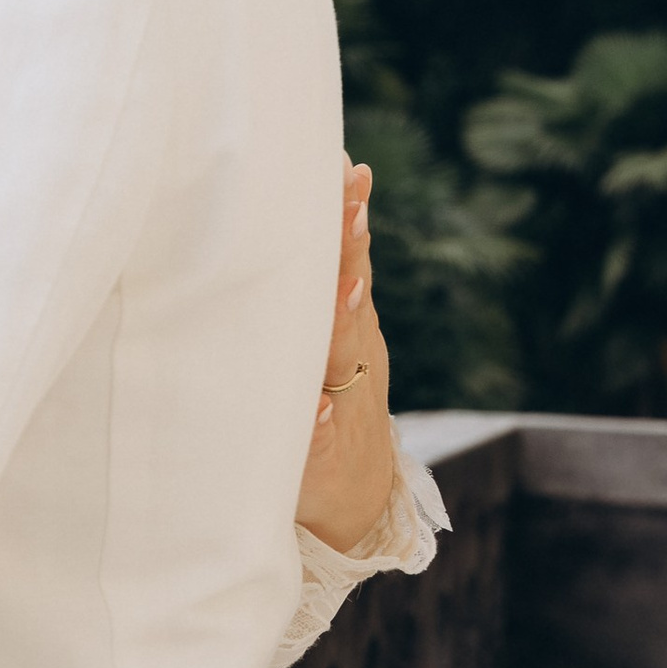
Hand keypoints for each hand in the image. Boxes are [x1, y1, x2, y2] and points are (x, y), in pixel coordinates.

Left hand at [295, 158, 397, 554]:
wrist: (353, 499)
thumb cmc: (325, 400)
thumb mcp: (328, 338)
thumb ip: (325, 279)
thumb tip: (328, 195)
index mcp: (346, 327)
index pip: (349, 261)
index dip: (349, 216)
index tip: (347, 168)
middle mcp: (351, 359)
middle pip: (351, 299)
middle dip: (351, 253)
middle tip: (351, 208)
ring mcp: (341, 407)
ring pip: (341, 360)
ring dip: (342, 325)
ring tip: (345, 290)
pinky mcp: (322, 460)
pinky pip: (317, 439)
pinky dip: (316, 424)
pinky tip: (313, 408)